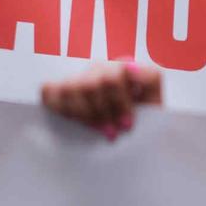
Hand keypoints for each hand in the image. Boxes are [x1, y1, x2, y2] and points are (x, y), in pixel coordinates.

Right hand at [40, 61, 164, 137]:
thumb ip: (150, 80)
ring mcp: (80, 77)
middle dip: (102, 113)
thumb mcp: (155, 103)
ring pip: (71, 88)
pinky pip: (49, 91)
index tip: (126, 125)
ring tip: (99, 130)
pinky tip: (75, 121)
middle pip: (92, 84)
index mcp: (126, 67)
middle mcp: (102, 68)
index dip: (119, 102)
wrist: (136, 138)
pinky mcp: (60, 90)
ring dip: (84, 115)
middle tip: (112, 133)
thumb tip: (132, 68)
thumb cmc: (145, 121)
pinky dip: (60, 108)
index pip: (115, 75)